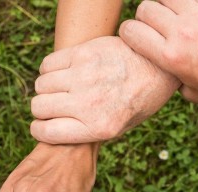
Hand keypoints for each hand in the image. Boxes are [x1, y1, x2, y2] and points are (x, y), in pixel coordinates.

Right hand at [30, 36, 180, 143]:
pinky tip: (65, 72)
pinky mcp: (83, 53)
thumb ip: (89, 131)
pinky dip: (50, 70)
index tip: (44, 125)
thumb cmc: (139, 100)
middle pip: (39, 107)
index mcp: (99, 127)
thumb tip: (54, 131)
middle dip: (43, 109)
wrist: (158, 67)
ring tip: (63, 87)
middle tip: (56, 105)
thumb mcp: (121, 127)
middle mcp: (89, 103)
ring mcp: (84, 76)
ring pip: (41, 85)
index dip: (40, 130)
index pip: (46, 132)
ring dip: (47, 88)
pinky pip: (48, 64)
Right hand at [119, 0, 197, 102]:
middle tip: (159, 26)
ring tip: (175, 15)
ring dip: (166, 4)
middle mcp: (181, 33)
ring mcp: (197, 15)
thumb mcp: (191, 89)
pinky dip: (183, 1)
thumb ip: (170, 82)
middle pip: (145, 9)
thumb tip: (155, 81)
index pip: (130, 30)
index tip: (137, 35)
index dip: (130, 31)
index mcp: (170, 56)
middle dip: (148, 17)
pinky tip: (190, 9)